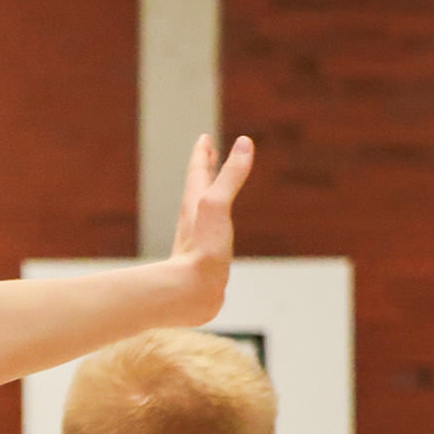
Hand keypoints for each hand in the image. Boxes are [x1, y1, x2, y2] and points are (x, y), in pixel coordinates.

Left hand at [164, 132, 255, 318]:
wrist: (189, 295)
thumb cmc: (202, 251)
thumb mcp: (218, 205)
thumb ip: (230, 175)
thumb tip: (244, 142)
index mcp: (195, 204)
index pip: (198, 171)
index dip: (203, 153)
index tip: (204, 138)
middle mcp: (193, 220)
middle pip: (198, 188)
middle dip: (205, 169)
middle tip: (209, 153)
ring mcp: (198, 241)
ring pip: (202, 211)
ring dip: (209, 195)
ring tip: (214, 189)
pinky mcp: (204, 261)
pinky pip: (210, 234)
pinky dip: (216, 224)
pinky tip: (219, 234)